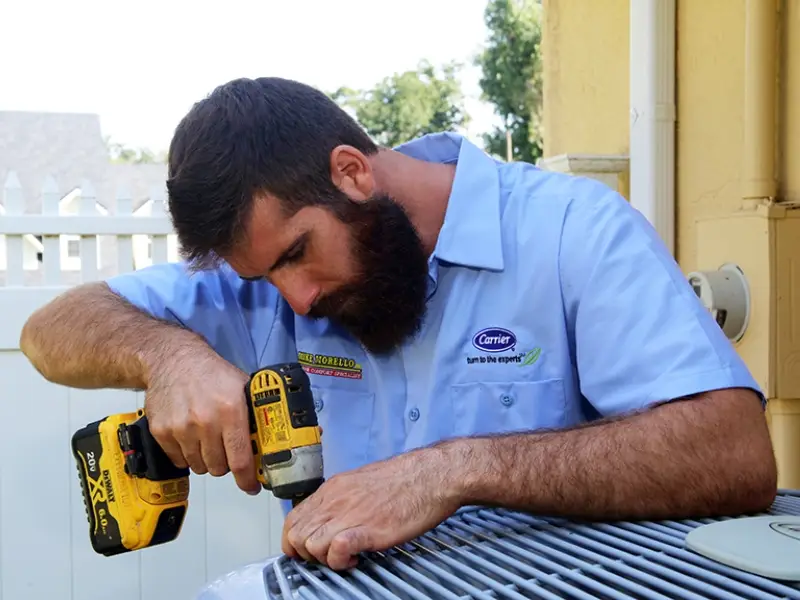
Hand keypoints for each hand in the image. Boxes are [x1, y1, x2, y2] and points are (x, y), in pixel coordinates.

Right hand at [144, 340, 259, 493]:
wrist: (173, 360)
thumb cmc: (211, 373)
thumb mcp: (242, 386)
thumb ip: (253, 414)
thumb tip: (269, 443)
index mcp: (230, 411)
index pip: (241, 459)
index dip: (248, 480)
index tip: (252, 486)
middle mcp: (205, 421)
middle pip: (219, 467)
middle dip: (226, 463)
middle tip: (227, 450)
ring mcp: (181, 428)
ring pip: (199, 466)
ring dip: (206, 459)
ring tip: (208, 439)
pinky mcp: (161, 432)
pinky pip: (179, 461)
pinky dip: (186, 454)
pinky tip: (190, 436)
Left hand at [281, 445, 462, 569]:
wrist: (431, 475)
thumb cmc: (405, 479)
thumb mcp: (362, 482)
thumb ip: (343, 498)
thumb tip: (333, 516)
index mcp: (333, 488)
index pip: (293, 518)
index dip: (294, 541)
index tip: (308, 550)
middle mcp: (336, 500)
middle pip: (296, 535)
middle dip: (306, 554)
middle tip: (328, 556)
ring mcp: (350, 513)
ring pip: (310, 545)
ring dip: (324, 559)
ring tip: (345, 557)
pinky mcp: (368, 529)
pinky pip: (337, 549)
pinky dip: (340, 561)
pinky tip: (356, 559)